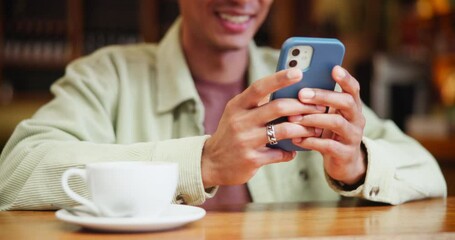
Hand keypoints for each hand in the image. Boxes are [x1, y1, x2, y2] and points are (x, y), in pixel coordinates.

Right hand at [201, 68, 325, 187]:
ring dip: (303, 129)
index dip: (280, 78)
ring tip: (314, 129)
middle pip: (277, 107)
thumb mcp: (238, 113)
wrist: (211, 162)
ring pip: (284, 131)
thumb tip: (291, 92)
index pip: (260, 87)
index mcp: (237, 105)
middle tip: (319, 106)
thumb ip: (258, 103)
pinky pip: (280, 153)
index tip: (299, 72)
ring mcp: (245, 141)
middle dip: (302, 106)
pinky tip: (295, 149)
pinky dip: (291, 151)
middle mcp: (240, 121)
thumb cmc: (232, 132)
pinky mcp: (252, 159)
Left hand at [289, 66, 366, 184]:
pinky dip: (312, 141)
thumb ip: (317, 102)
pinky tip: (297, 138)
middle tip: (302, 94)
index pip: (353, 88)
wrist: (343, 162)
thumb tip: (292, 85)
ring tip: (295, 118)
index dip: (345, 78)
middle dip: (323, 96)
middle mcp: (356, 119)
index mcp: (352, 106)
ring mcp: (353, 137)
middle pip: (346, 102)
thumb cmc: (329, 132)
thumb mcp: (327, 115)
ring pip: (337, 123)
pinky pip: (329, 145)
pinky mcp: (345, 153)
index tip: (333, 68)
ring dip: (314, 119)